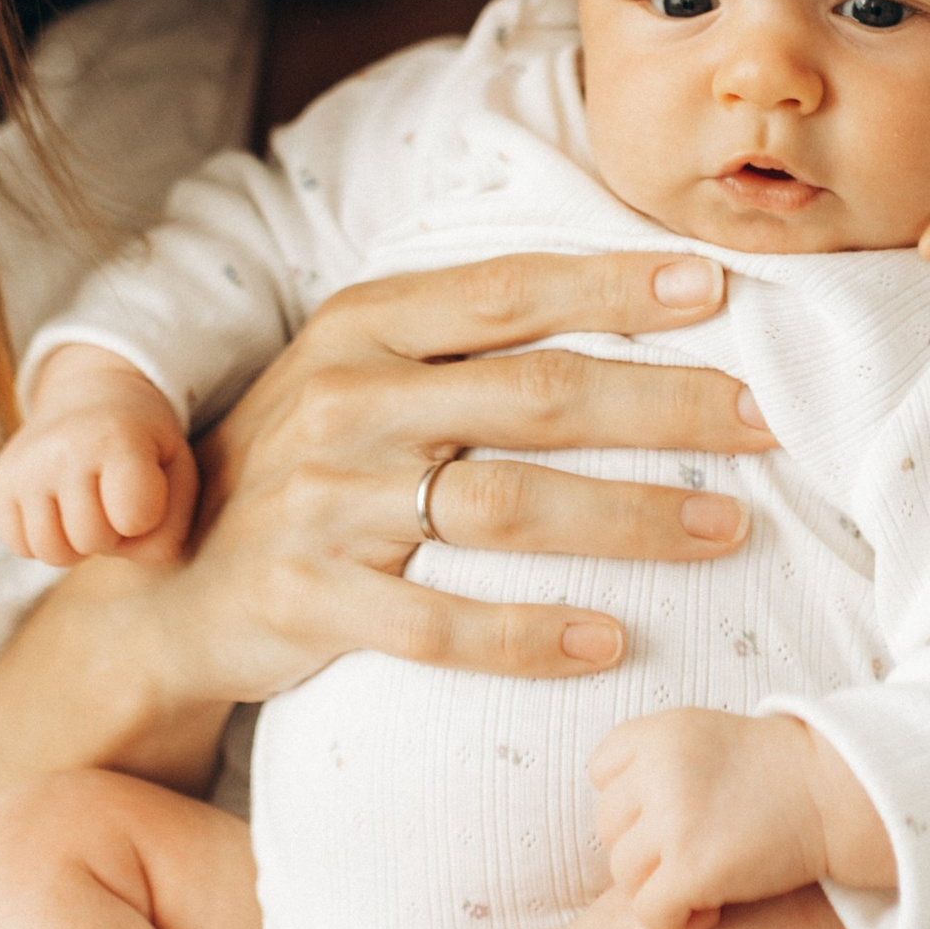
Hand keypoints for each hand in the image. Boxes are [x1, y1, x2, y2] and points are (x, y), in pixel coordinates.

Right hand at [0, 350, 198, 565]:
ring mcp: (26, 466)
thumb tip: (123, 553)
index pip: (134, 518)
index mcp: (116, 438)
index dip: (147, 515)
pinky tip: (60, 508)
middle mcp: (63, 449)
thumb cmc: (145, 446)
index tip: (145, 487)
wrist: (93, 396)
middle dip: (111, 532)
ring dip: (76, 543)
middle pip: (91, 540)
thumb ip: (169, 528)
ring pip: (51, 553)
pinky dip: (45, 538)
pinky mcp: (2, 482)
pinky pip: (21, 546)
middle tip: (114, 497)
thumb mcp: (178, 473)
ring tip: (89, 506)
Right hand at [141, 253, 774, 716]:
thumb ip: (466, 340)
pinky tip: (610, 642)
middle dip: (667, 407)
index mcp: (363, 325)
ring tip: (727, 529)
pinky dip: (529, 636)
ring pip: (507, 507)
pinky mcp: (308, 602)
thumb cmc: (306, 464)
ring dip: (631, 519)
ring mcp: (324, 503)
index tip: (721, 287)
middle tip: (765, 421)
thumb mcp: (360, 371)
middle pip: (538, 396)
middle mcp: (346, 400)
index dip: (618, 287)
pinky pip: (439, 627)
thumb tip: (629, 303)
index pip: (513, 291)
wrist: (163, 584)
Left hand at [589, 710, 895, 928]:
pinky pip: (649, 914)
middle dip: (648, 851)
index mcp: (658, 730)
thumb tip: (611, 825)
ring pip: (624, 876)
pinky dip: (677, 924)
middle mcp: (658, 768)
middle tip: (699, 853)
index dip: (634, 803)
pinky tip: (715, 909)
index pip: (601, 772)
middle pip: (610, 829)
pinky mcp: (691, 866)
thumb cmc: (776, 774)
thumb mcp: (705, 739)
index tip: (676, 812)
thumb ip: (655, 763)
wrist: (839, 792)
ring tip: (709, 881)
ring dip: (662, 889)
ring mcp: (673, 817)